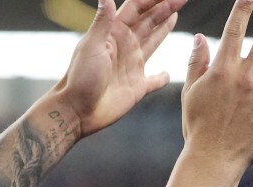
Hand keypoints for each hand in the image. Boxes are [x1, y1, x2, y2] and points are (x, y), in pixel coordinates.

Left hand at [57, 0, 186, 137]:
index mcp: (114, 34)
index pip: (137, 9)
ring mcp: (132, 66)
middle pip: (148, 22)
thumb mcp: (91, 45)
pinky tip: (168, 73)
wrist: (77, 110)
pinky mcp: (137, 87)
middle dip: (164, 8)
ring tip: (175, 16)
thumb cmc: (80, 77)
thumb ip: (103, 22)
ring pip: (153, 43)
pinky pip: (154, 80)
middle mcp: (125, 47)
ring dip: (163, 29)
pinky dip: (162, 77)